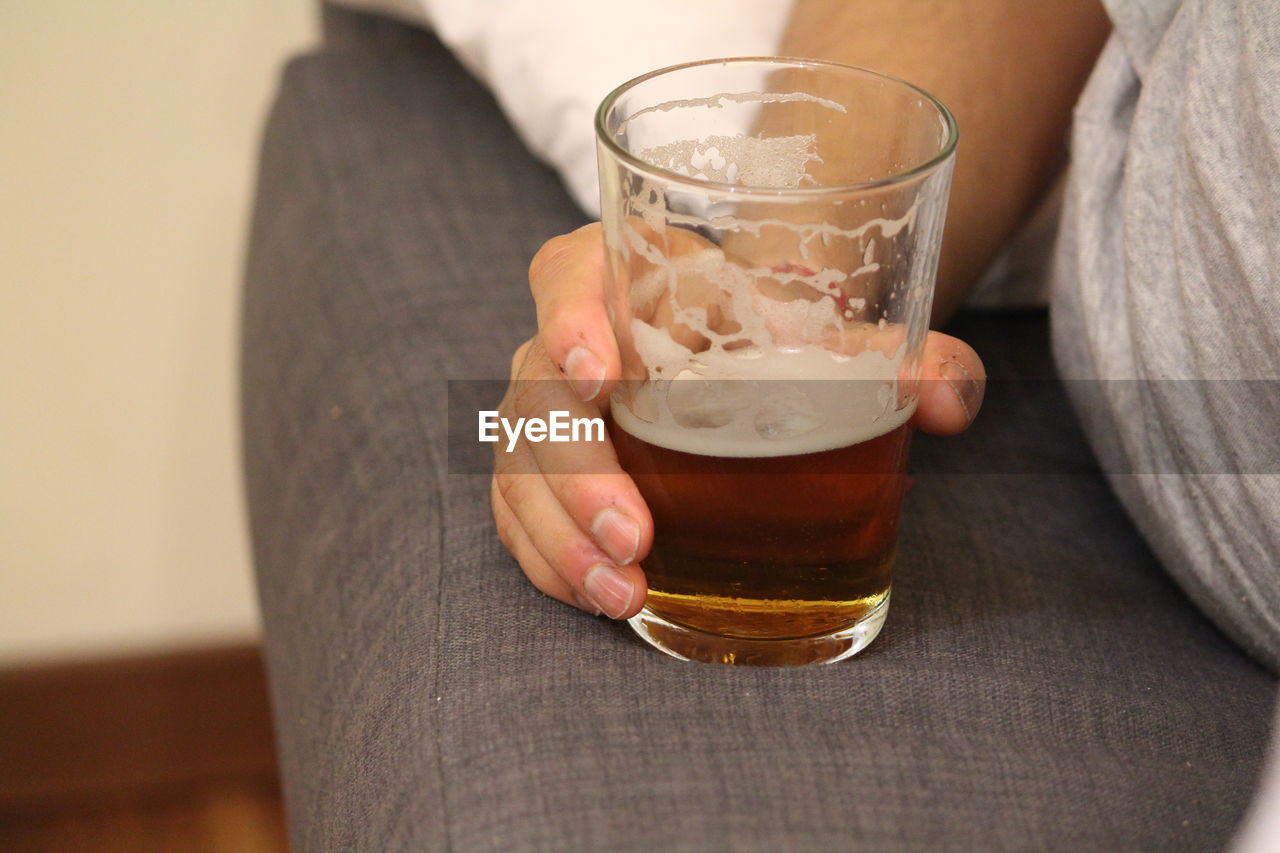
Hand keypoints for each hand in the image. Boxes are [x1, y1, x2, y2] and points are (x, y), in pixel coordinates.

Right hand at [491, 223, 985, 618]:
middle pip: (538, 393)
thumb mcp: (842, 336)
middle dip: (579, 474)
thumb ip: (911, 355)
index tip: (601, 377)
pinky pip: (517, 512)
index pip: (571, 273)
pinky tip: (599, 597)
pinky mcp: (543, 469)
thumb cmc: (780, 339)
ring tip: (625, 594)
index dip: (570, 317)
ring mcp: (547, 407)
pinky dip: (550, 559)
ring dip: (561, 536)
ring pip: (520, 464)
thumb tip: (950, 399)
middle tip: (637, 538)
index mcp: (628, 273)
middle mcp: (570, 336)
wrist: (747, 361)